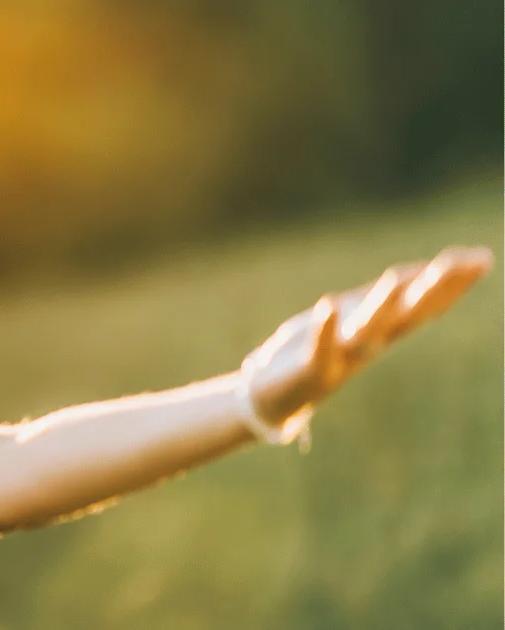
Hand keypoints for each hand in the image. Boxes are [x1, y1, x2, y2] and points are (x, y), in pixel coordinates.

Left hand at [243, 246, 493, 425]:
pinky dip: (324, 330)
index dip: (452, 283)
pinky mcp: (310, 372)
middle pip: (407, 315)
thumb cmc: (314, 350)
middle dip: (432, 290)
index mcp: (381, 331)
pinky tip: (327, 305)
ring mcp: (340, 359)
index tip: (482, 258)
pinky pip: (319, 351)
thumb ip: (386, 297)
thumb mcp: (352, 317)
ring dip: (382, 306)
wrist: (272, 400)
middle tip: (463, 263)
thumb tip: (424, 270)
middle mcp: (368, 345)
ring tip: (394, 278)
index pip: (423, 304)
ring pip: (367, 332)